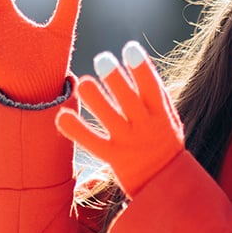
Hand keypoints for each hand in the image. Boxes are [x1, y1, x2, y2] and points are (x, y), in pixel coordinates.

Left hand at [55, 41, 184, 195]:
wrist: (164, 185)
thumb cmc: (164, 144)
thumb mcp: (169, 120)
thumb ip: (156, 95)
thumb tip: (140, 63)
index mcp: (160, 114)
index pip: (151, 87)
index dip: (141, 67)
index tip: (129, 48)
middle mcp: (145, 126)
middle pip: (128, 99)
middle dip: (115, 78)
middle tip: (102, 59)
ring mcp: (128, 142)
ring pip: (108, 117)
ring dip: (95, 99)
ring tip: (82, 83)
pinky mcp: (113, 157)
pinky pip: (91, 142)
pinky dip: (75, 129)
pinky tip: (62, 116)